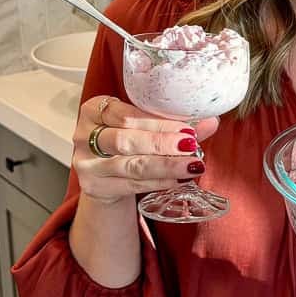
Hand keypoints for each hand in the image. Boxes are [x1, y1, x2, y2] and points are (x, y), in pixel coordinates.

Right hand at [72, 95, 218, 204]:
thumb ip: (172, 122)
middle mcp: (84, 135)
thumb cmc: (126, 139)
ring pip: (130, 165)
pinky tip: (177, 180)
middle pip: (125, 140)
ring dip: (165, 166)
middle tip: (191, 145)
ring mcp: (86, 163)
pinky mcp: (94, 187)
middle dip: (162, 143)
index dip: (157, 122)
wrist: (104, 172)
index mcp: (94, 109)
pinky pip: (131, 185)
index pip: (126, 114)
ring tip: (191, 165)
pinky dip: (158, 183)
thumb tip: (211, 121)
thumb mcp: (142, 125)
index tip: (187, 127)